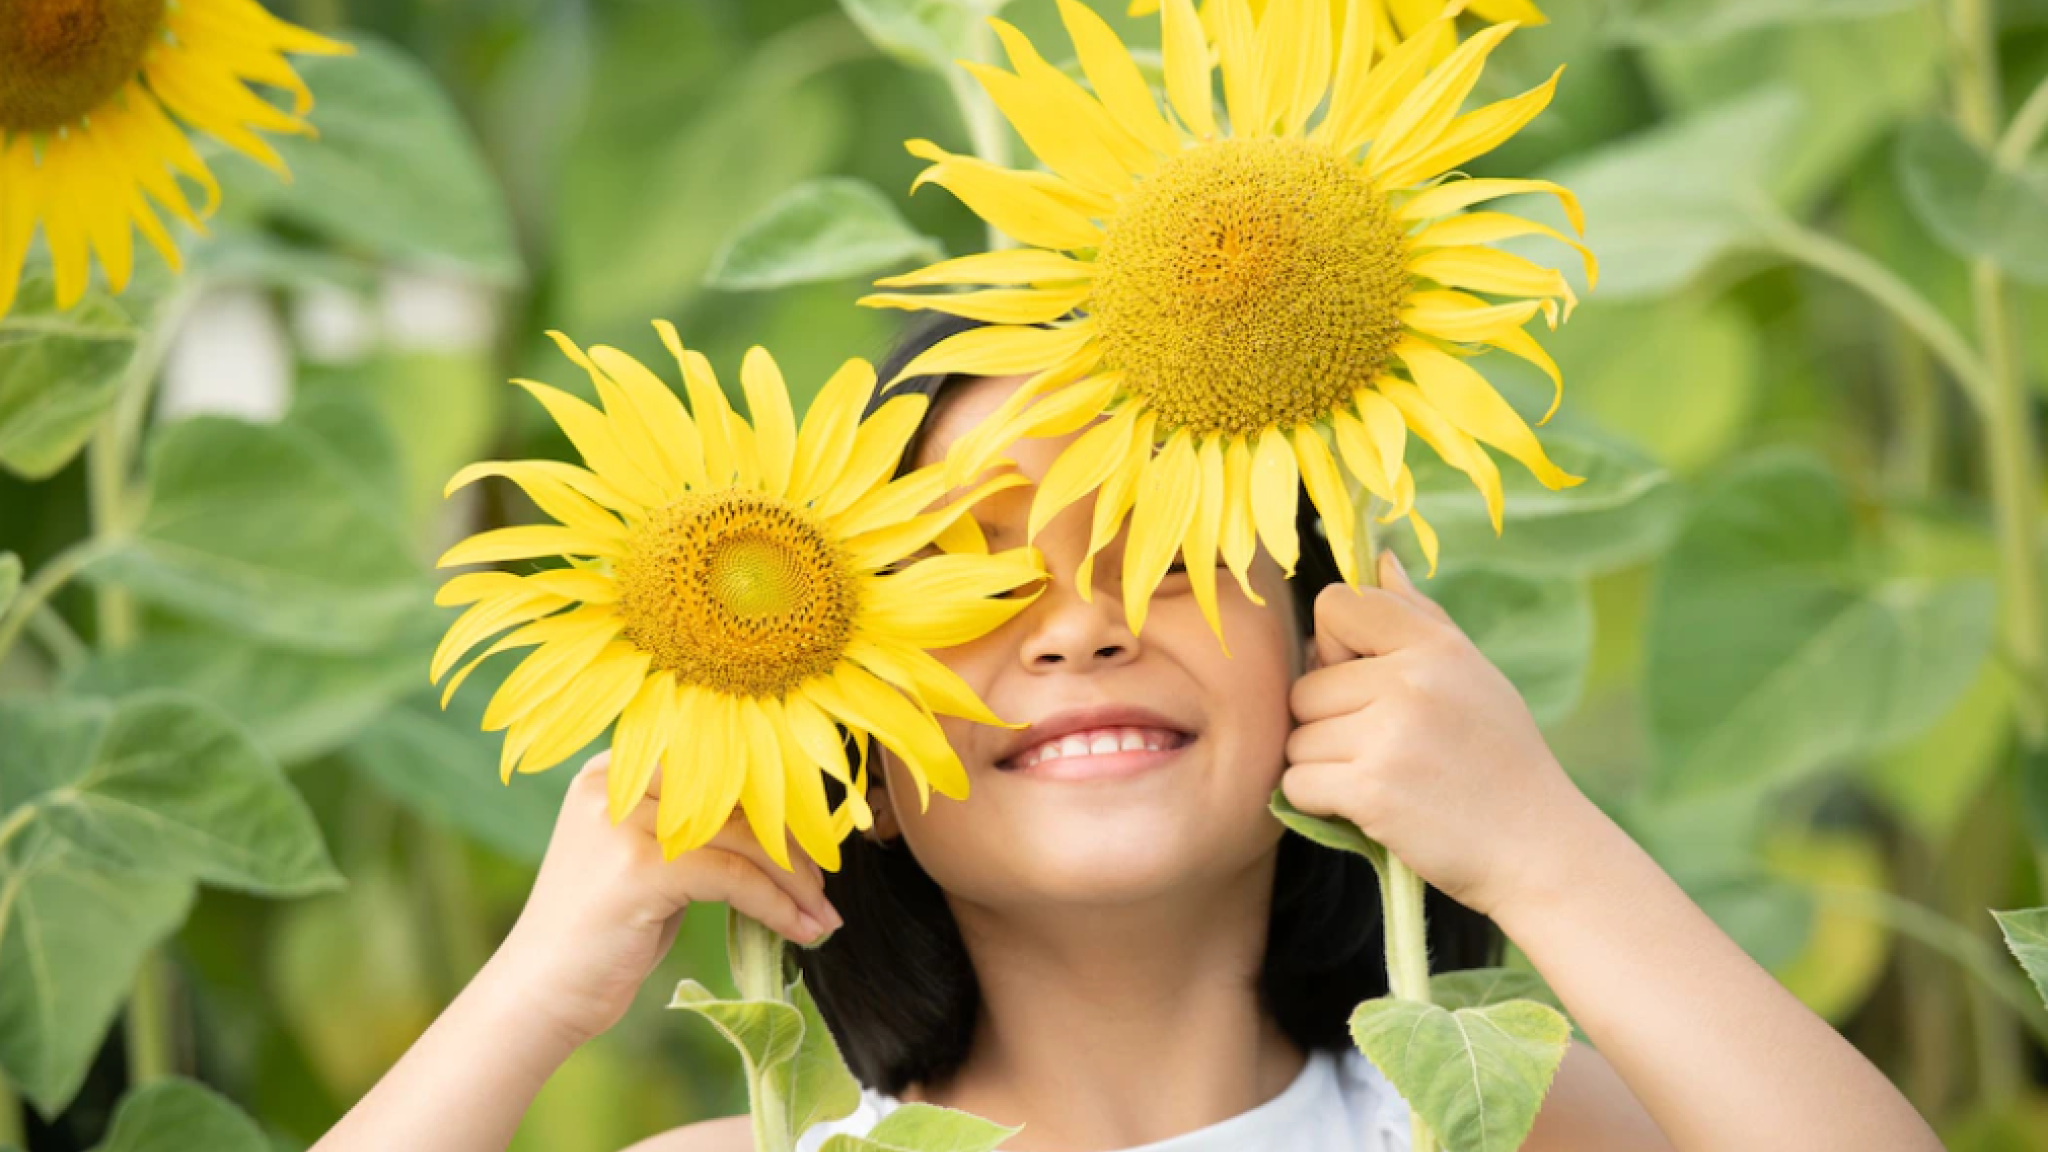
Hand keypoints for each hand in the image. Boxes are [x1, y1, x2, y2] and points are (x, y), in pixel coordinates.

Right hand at [484, 750, 844, 1051]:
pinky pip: (734, 877)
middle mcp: (617, 780)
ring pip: (743, 837)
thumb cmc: (606, 931)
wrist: (541, 993)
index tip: (818, 841)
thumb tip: (792, 822)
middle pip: (738, 795)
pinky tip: (800, 930)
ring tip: (823, 915)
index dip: (778, 801)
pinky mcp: (639, 867)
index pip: (723, 763)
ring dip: (795, 882)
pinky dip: (776, 906)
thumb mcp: (654, 861)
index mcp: (620, 767)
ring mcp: (623, 820)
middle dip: (793, 844)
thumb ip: (703, 827)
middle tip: (824, 885)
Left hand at [1280, 550, 1595, 919]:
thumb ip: (1418, 616)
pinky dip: (1321, 802)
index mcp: (1435, 645)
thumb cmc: (1500, 758)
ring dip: (1325, 765)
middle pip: (1306, 685)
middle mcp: (1411, 681)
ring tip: (1386, 778)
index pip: (1335, 605)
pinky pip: (1297, 783)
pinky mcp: (1371, 790)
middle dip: (1328, 721)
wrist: (1538, 848)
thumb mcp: (1473, 674)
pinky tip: (1370, 808)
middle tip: (1386, 748)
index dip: (1334, 645)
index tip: (1362, 679)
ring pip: (1298, 739)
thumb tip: (1377, 558)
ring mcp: (1389, 736)